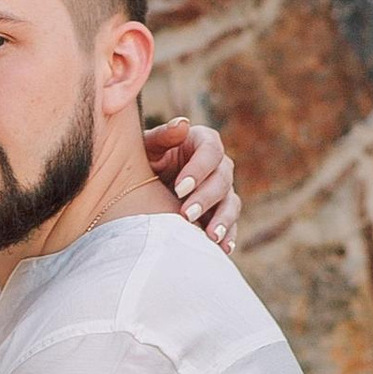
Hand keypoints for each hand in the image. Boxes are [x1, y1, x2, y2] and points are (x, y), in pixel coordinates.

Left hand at [146, 114, 237, 252]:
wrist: (141, 185)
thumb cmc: (145, 160)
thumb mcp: (148, 147)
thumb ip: (163, 136)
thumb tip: (183, 124)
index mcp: (203, 142)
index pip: (211, 151)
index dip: (198, 169)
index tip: (179, 188)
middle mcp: (218, 165)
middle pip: (222, 179)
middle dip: (205, 198)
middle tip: (186, 214)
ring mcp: (223, 190)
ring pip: (231, 202)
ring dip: (222, 220)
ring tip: (210, 237)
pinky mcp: (221, 212)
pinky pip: (231, 224)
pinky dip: (229, 236)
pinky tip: (224, 249)